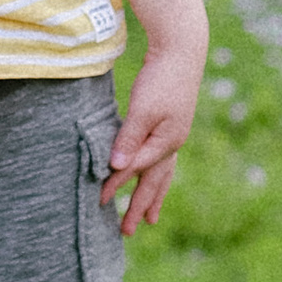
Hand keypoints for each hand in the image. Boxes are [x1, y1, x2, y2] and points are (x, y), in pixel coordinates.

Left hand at [103, 36, 202, 232]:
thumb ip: (130, 138)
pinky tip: (152, 177)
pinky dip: (156, 173)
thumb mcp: (143, 109)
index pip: (136, 169)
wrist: (182, 49)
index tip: (100, 200)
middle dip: (141, 206)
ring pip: (162, 173)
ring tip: (149, 218)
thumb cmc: (162, 77)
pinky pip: (162, 159)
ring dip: (153, 195)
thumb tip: (118, 168)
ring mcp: (173, 134)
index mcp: (166, 141)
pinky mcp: (170, 124)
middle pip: (154, 181)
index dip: (117, 184)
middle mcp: (172, 142)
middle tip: (128, 231)